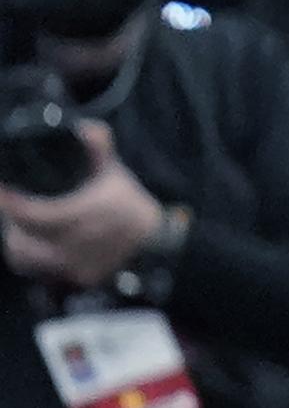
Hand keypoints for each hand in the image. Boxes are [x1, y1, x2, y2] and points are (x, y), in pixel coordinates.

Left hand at [1, 123, 162, 289]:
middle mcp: (73, 244)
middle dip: (12, 222)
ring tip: (21, 226)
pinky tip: (35, 245)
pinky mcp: (74, 279)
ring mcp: (73, 265)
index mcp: (81, 216)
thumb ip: (98, 150)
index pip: (32, 214)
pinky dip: (32, 259)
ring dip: (18, 242)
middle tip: (12, 205)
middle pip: (20, 239)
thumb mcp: (115, 174)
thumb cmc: (129, 204)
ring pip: (25, 258)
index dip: (10, 204)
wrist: (154, 241)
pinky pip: (39, 272)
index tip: (1, 192)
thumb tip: (86, 128)